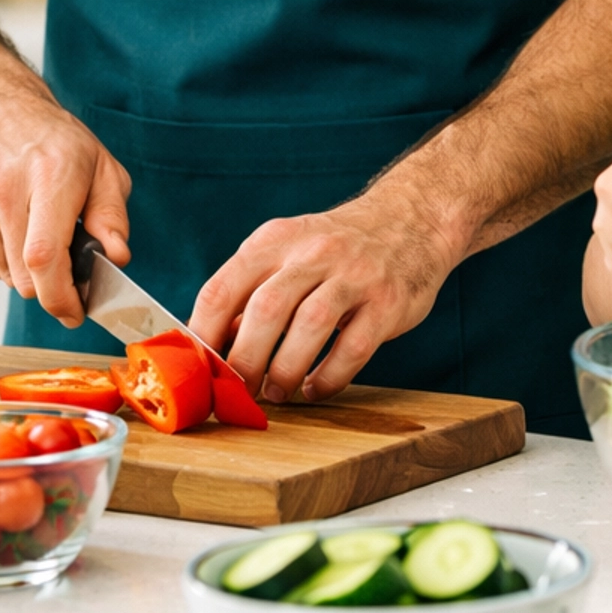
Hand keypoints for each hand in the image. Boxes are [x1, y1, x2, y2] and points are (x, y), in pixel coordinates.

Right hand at [0, 70, 130, 325]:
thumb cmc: (52, 141)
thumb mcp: (100, 166)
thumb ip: (112, 215)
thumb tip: (116, 257)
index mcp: (49, 175)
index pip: (45, 256)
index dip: (61, 296)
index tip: (75, 313)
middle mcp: (4, 190)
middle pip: (25, 277)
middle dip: (53, 288)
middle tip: (69, 270)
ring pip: (7, 276)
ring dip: (28, 270)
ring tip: (36, 228)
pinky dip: (3, 260)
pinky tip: (11, 225)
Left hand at [190, 185, 455, 404]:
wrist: (411, 220)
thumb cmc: (334, 249)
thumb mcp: (287, 254)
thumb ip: (250, 295)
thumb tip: (212, 351)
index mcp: (275, 240)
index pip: (222, 289)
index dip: (203, 337)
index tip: (200, 372)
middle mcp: (313, 252)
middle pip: (265, 309)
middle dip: (245, 361)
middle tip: (240, 390)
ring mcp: (354, 275)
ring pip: (311, 325)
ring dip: (286, 370)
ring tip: (277, 392)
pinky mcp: (388, 301)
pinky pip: (354, 347)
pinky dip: (329, 377)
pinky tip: (316, 389)